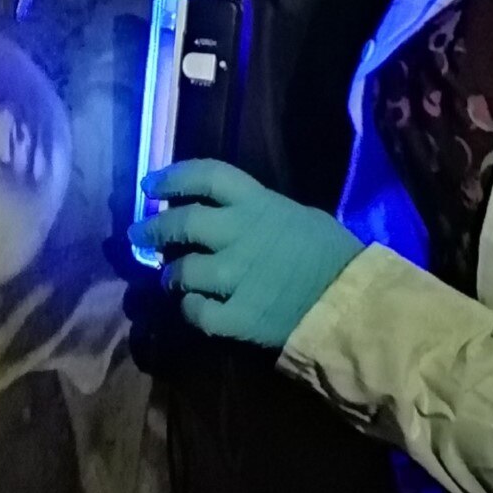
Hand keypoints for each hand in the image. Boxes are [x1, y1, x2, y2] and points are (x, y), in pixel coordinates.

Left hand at [128, 161, 364, 349]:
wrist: (354, 304)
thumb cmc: (334, 254)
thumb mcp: (299, 216)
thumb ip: (261, 213)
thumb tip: (231, 218)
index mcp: (257, 203)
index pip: (206, 175)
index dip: (172, 176)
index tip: (149, 184)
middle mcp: (238, 234)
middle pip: (182, 223)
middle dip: (154, 228)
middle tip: (139, 234)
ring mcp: (234, 276)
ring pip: (182, 271)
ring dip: (171, 274)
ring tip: (170, 278)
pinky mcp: (237, 316)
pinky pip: (197, 312)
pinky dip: (190, 309)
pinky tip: (193, 307)